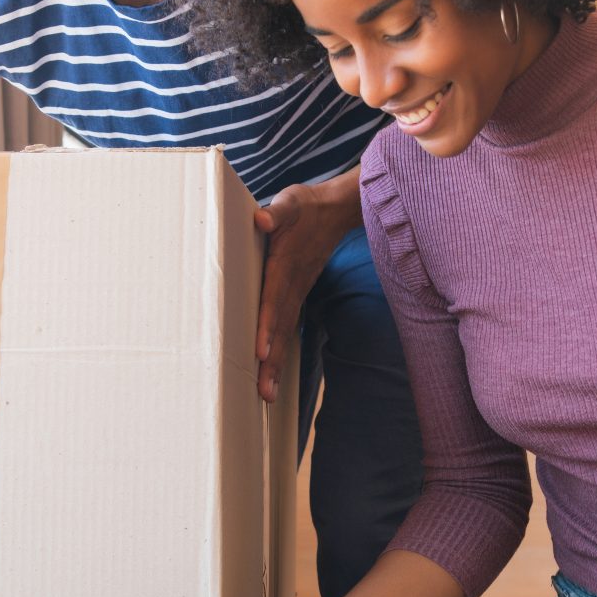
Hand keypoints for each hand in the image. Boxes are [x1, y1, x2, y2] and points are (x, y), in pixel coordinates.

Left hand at [253, 180, 356, 402]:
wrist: (335, 211)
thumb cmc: (305, 206)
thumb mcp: (291, 202)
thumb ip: (278, 212)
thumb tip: (262, 219)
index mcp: (286, 265)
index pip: (275, 298)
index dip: (268, 324)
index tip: (261, 351)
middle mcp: (293, 285)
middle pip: (282, 327)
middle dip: (274, 360)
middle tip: (264, 392)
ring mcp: (297, 293)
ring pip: (287, 333)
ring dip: (277, 364)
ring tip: (267, 394)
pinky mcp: (297, 296)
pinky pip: (289, 328)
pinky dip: (282, 352)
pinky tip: (273, 374)